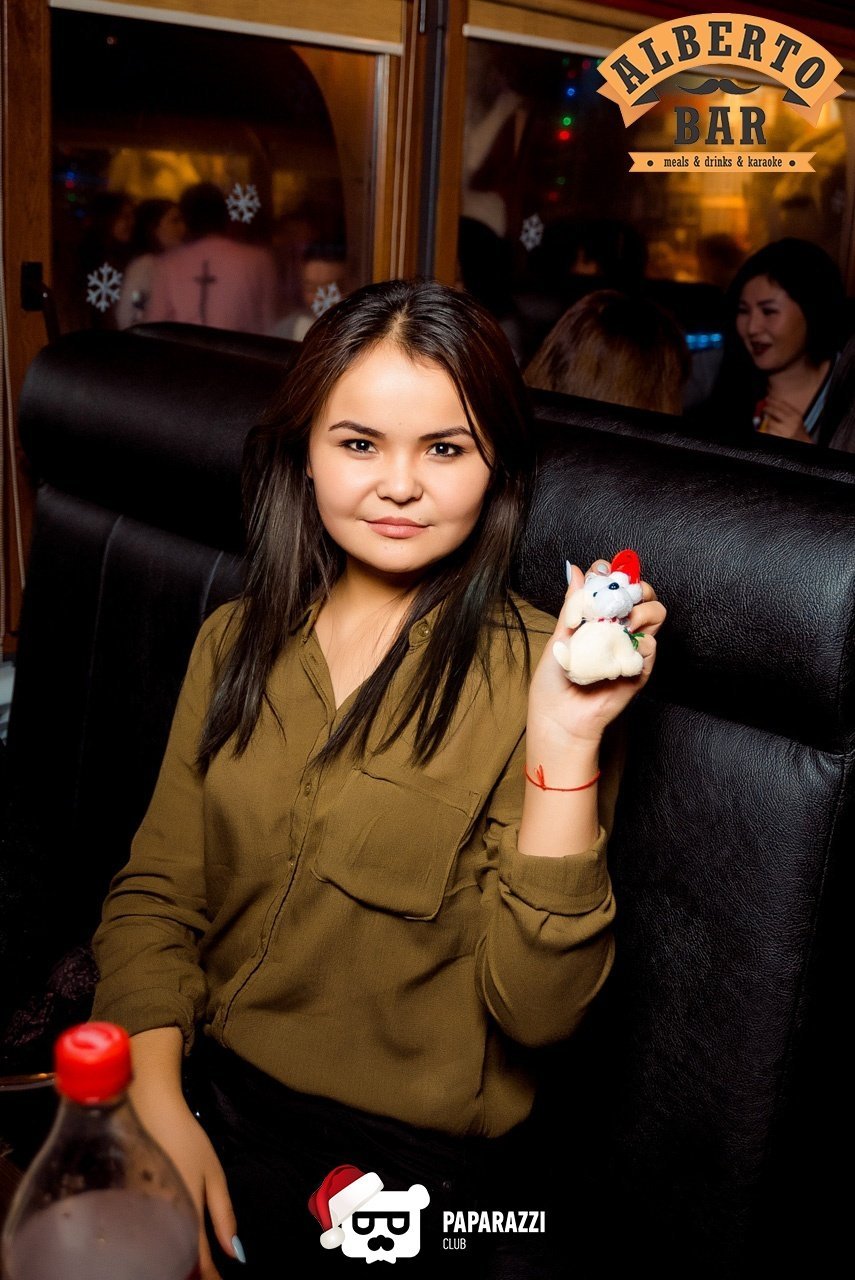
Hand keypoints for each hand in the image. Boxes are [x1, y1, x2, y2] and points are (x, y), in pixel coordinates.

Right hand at [132, 1091, 238, 1279]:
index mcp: (183, 1212)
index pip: (198, 1261)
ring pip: (150, 1257)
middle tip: (202, 1274)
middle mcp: (154, 1221)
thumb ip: (223, 1213)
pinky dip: (149, 1252)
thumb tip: (235, 1253)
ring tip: (184, 1266)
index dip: (210, 1278)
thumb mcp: (213, 1172)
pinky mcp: (119, 1209)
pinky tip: (157, 1252)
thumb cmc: (184, 1137)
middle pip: (169, 1265)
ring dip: (167, 1265)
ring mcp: (133, 1215)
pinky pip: (135, 1241)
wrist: (147, 1107)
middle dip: (186, 1274)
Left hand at [527, 561, 665, 749]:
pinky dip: (640, 641)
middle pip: (644, 595)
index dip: (614, 573)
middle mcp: (619, 630)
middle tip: (618, 595)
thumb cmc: (554, 680)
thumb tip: (576, 569)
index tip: (602, 570)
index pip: (617, 585)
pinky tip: (621, 646)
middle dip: (636, 586)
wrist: (559, 717)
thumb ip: (573, 604)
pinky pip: (651, 646)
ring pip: (656, 614)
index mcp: (599, 619)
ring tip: (621, 622)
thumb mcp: (560, 636)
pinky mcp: (639, 670)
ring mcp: (631, 648)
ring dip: (641, 610)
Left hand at [761, 394, 812, 441]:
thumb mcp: (797, 419)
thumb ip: (788, 412)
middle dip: (768, 409)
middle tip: (765, 408)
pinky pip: (769, 430)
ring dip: (769, 421)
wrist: (802, 442)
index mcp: (796, 416)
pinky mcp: (779, 437)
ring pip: (771, 422)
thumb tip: (776, 404)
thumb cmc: (798, 432)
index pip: (783, 405)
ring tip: (771, 422)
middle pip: (775, 412)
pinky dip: (769, 429)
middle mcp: (791, 423)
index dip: (774, 401)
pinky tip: (771, 429)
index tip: (768, 399)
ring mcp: (784, 430)